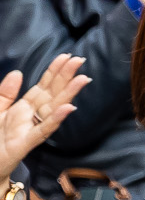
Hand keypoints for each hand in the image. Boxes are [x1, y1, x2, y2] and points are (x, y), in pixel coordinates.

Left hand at [0, 56, 87, 170]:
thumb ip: (6, 93)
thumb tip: (18, 73)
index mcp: (25, 107)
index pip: (44, 85)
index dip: (54, 71)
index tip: (67, 56)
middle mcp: (32, 116)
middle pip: (53, 93)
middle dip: (66, 77)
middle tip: (80, 60)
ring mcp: (31, 129)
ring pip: (54, 109)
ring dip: (69, 94)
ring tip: (82, 79)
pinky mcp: (26, 143)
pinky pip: (43, 130)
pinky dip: (56, 119)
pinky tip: (69, 108)